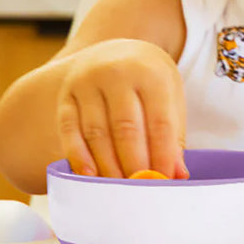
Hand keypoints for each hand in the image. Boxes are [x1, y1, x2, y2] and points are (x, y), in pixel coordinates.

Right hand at [56, 39, 187, 179]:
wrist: (116, 50)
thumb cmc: (149, 81)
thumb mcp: (169, 96)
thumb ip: (174, 134)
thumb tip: (177, 175)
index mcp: (150, 73)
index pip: (159, 121)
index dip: (163, 155)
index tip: (166, 181)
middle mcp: (116, 73)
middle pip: (126, 129)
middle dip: (135, 166)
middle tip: (142, 192)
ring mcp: (87, 82)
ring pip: (97, 134)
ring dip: (108, 167)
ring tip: (120, 190)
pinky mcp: (67, 95)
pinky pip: (70, 131)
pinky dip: (79, 157)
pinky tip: (90, 177)